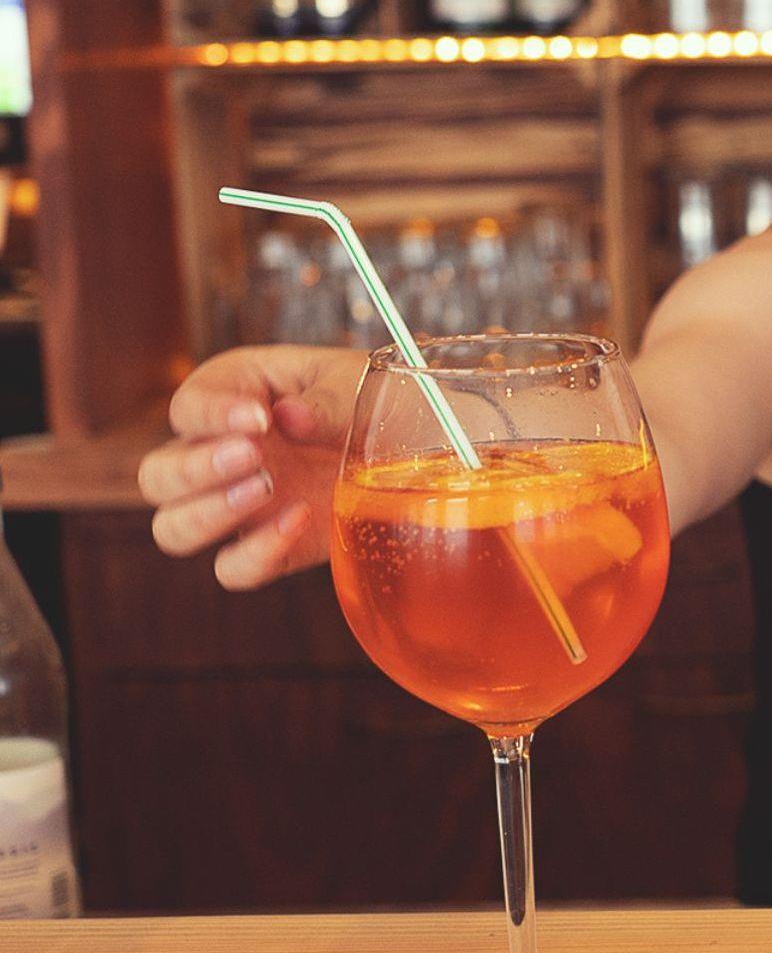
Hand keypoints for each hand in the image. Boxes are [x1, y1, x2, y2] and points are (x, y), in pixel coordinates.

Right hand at [138, 345, 366, 589]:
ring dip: (206, 514)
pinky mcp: (274, 547)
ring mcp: (243, 506)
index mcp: (237, 395)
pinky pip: (235, 568)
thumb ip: (327, 400)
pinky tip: (299, 521)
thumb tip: (291, 416)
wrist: (431, 445)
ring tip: (265, 488)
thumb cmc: (388, 399)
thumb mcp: (363, 384)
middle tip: (252, 456)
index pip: (189, 407)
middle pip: (159, 476)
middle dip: (193, 468)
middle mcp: (225, 453)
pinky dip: (255, 555)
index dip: (210, 415)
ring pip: (174, 529)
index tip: (259, 419)